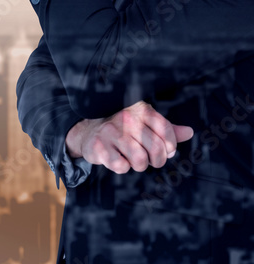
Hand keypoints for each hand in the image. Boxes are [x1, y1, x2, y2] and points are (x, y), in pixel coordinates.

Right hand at [66, 101, 194, 173]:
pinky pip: (121, 166)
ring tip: (133, 160)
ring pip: (139, 159)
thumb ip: (167, 130)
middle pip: (156, 148)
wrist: (89, 132)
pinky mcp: (99, 146)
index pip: (166, 130)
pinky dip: (122, 167)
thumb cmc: (123, 129)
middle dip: (157, 160)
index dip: (171, 146)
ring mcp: (111, 132)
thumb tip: (189, 132)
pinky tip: (117, 158)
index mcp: (140, 110)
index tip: (167, 151)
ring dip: (140, 165)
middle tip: (151, 161)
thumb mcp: (145, 124)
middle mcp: (126, 118)